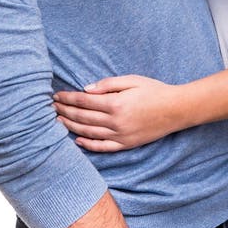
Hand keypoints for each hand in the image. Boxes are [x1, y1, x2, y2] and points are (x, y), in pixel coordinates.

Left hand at [53, 75, 181, 151]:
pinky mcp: (126, 144)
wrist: (176, 109)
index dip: (68, 98)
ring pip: (89, 132)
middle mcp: (115, 122)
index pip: (84, 101)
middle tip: (51, 107)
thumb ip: (108, 84)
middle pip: (83, 117)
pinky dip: (88, 145)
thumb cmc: (154, 90)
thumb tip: (86, 89)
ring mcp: (120, 136)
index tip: (56, 96)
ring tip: (58, 121)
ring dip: (71, 126)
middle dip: (65, 111)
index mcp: (115, 104)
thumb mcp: (132, 80)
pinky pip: (103, 147)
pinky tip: (77, 140)